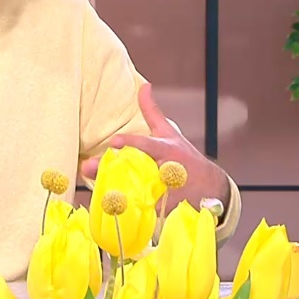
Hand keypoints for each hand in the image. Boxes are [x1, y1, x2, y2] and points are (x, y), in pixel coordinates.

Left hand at [81, 84, 230, 215]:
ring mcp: (165, 192)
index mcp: (165, 150)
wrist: (210, 189)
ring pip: (137, 194)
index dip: (131, 143)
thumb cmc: (185, 158)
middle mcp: (165, 170)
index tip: (114, 142)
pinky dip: (128, 212)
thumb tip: (144, 85)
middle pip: (135, 171)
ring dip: (116, 194)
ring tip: (96, 193)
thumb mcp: (169, 133)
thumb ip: (152, 111)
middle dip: (110, 171)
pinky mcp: (163, 210)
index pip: (146, 145)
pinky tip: (110, 211)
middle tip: (88, 168)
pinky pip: (142, 212)